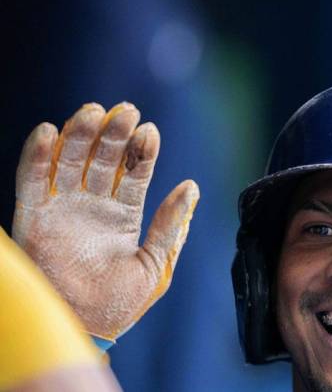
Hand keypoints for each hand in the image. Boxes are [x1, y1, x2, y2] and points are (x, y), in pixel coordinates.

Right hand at [12, 103, 198, 340]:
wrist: (84, 329)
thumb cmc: (121, 304)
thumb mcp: (156, 264)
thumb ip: (171, 226)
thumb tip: (192, 186)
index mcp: (123, 215)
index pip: (134, 173)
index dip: (142, 151)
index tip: (150, 130)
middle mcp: (93, 206)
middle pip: (104, 159)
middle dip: (114, 134)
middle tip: (126, 110)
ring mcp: (63, 209)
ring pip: (70, 161)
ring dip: (80, 135)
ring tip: (95, 111)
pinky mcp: (32, 218)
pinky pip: (31, 181)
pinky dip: (36, 155)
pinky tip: (47, 131)